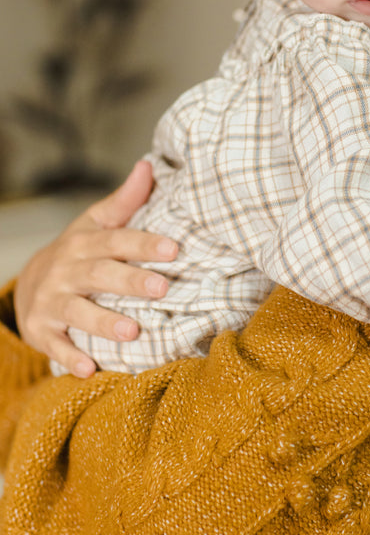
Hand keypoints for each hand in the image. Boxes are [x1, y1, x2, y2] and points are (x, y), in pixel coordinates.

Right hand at [14, 160, 176, 377]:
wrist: (31, 282)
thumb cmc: (78, 251)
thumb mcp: (96, 223)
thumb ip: (125, 200)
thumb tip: (149, 166)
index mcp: (85, 242)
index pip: (117, 240)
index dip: (144, 244)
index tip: (174, 249)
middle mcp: (67, 270)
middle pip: (100, 275)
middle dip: (131, 282)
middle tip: (163, 289)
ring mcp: (52, 301)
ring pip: (78, 311)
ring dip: (105, 323)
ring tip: (133, 333)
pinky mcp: (42, 330)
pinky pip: (55, 346)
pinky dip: (70, 357)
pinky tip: (90, 369)